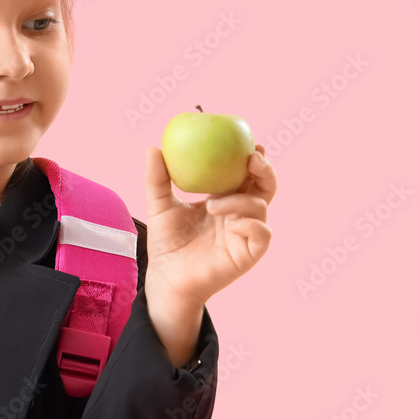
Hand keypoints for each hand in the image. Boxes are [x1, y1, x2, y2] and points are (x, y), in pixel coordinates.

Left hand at [143, 143, 277, 310]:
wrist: (165, 278)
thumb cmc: (166, 243)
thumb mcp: (159, 206)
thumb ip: (157, 178)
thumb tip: (152, 148)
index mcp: (225, 199)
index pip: (245, 173)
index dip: (252, 157)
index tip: (247, 141)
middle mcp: (239, 214)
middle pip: (265, 186)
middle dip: (264, 169)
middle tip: (252, 158)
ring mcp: (245, 234)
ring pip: (261, 207)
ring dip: (241, 200)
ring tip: (212, 206)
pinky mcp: (248, 254)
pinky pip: (262, 234)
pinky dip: (250, 223)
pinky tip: (230, 222)